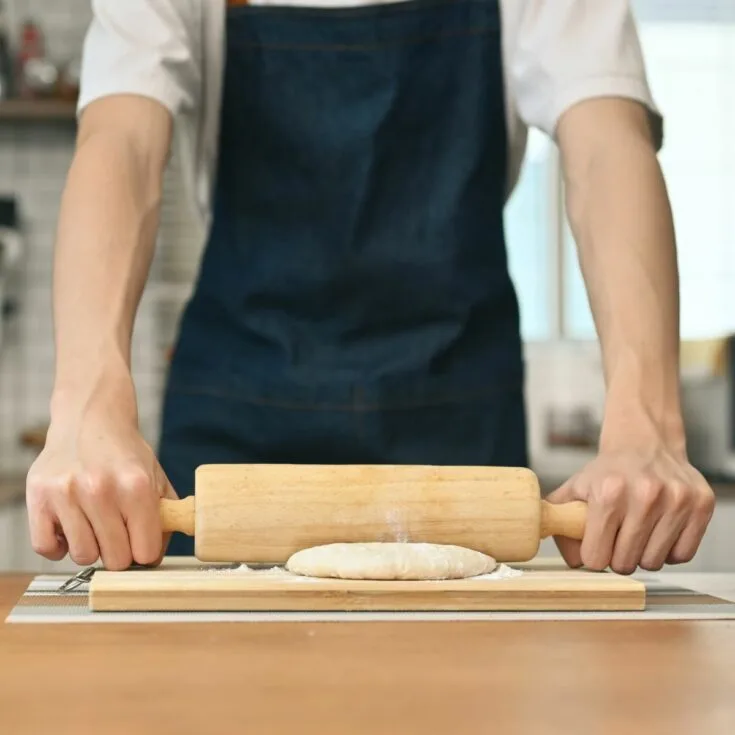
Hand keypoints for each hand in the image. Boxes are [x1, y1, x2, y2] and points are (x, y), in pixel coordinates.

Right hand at [26, 404, 176, 570]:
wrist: (90, 420)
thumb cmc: (124, 454)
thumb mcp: (155, 478)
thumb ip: (166, 516)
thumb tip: (158, 557)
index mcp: (136, 486)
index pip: (146, 552)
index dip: (146, 552)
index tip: (141, 544)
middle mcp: (101, 489)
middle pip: (115, 560)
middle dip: (120, 552)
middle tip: (118, 533)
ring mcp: (67, 493)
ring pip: (83, 556)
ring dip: (90, 547)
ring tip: (94, 524)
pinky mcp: (39, 497)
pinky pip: (46, 548)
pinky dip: (58, 546)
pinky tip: (70, 527)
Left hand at [546, 445, 714, 573]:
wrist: (644, 442)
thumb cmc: (610, 471)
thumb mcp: (575, 489)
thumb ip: (561, 521)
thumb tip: (571, 560)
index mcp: (608, 493)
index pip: (596, 558)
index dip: (594, 555)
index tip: (596, 546)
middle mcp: (644, 495)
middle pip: (625, 564)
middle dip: (617, 557)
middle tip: (617, 539)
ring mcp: (676, 499)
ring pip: (654, 562)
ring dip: (643, 554)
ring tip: (638, 531)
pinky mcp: (701, 504)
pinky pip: (682, 555)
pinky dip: (669, 551)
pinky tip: (659, 530)